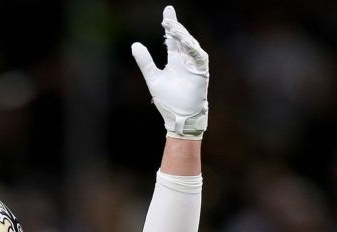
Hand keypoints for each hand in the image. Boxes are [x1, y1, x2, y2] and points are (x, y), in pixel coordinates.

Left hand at [131, 6, 208, 139]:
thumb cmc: (168, 99)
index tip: (168, 10)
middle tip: (167, 17)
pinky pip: (198, 57)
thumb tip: (134, 45)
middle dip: (176, 27)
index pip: (173, 38)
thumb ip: (145, 62)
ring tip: (173, 28)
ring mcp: (194, 65)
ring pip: (191, 45)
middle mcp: (186, 60)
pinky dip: (192, 49)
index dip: (171, 24)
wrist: (178, 117)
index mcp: (175, 60)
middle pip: (182, 38)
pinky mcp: (201, 72)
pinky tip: (184, 42)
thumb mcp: (152, 77)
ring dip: (183, 36)